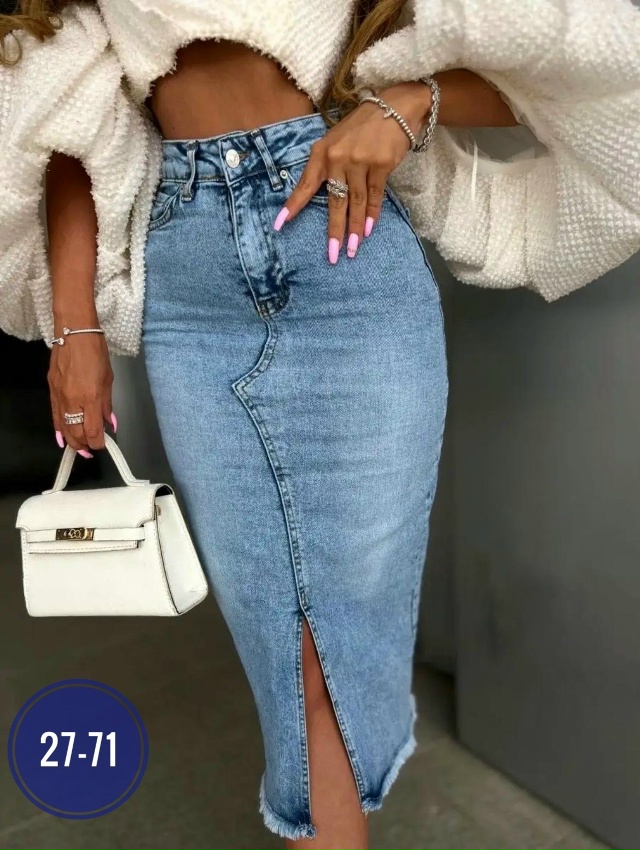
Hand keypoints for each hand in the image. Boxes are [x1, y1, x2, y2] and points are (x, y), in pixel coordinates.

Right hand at [47, 331, 115, 456]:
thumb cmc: (96, 352)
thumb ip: (108, 405)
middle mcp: (73, 400)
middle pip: (76, 433)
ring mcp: (60, 395)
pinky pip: (54, 415)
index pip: (93, 431)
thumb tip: (110, 424)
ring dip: (72, 441)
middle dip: (84, 445)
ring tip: (79, 448)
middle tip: (91, 450)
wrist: (74, 333)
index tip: (103, 445)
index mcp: (91, 397)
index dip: (98, 442)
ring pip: (63, 427)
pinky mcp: (51, 390)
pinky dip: (58, 429)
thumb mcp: (108, 379)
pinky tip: (62, 438)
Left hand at [273, 81, 431, 261]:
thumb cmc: (362, 127)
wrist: (394, 107)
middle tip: (332, 255)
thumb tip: (321, 196)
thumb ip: (326, 165)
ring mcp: (360, 162)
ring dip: (355, 229)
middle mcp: (338, 158)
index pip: (305, 184)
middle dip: (334, 232)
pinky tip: (369, 230)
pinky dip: (372, 214)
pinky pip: (374, 195)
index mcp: (322, 152)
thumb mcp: (336, 141)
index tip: (280, 225)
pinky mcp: (381, 165)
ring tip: (353, 250)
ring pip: (355, 203)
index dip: (293, 206)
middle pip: (335, 201)